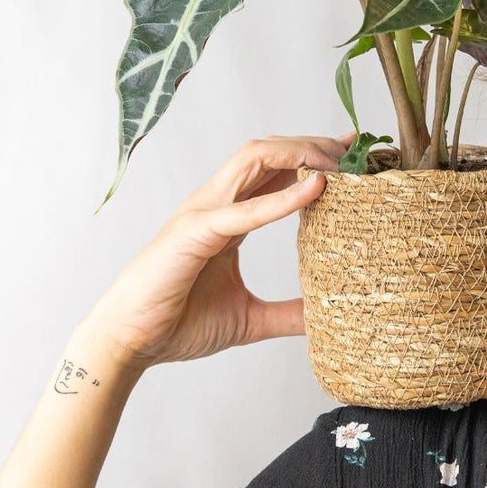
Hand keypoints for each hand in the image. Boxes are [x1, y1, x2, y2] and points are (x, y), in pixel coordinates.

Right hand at [77, 131, 357, 370]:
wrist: (130, 342)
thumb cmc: (176, 323)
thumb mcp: (249, 318)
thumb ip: (287, 313)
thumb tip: (327, 318)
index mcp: (226, 217)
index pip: (273, 169)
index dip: (312, 156)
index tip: (354, 153)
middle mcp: (214, 205)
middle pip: (268, 151)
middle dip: (312, 145)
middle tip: (356, 153)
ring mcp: (201, 213)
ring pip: (254, 159)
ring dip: (299, 154)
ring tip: (339, 165)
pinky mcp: (192, 233)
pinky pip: (242, 210)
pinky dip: (280, 198)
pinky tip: (315, 190)